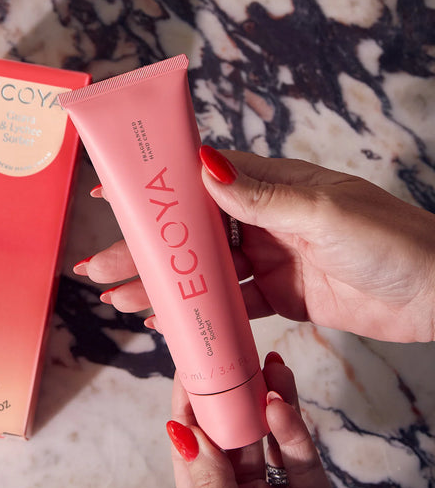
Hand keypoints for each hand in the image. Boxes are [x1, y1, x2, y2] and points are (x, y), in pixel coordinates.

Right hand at [76, 148, 434, 342]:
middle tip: (97, 266)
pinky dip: (198, 313)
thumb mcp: (324, 213)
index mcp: (270, 185)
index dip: (152, 186)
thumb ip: (262, 197)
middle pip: (190, 231)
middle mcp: (263, 217)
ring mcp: (270, 257)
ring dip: (161, 284)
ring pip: (202, 270)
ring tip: (116, 298)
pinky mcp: (281, 294)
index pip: (198, 177)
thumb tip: (205, 166)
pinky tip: (166, 321)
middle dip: (143, 248)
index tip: (110, 193)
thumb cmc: (391, 239)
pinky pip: (230, 303)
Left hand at [167, 354, 367, 487]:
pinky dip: (292, 429)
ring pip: (267, 439)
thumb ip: (210, 485)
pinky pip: (300, 458)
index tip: (186, 369)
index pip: (191, 449)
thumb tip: (182, 432)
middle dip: (228, 397)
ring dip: (264, 401)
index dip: (187, 409)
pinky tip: (281, 403)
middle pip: (229, 437)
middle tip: (228, 355)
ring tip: (263, 365)